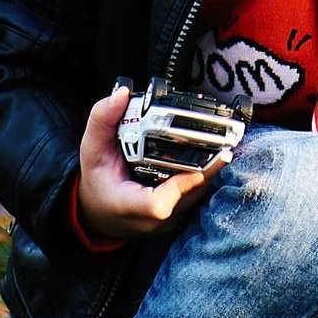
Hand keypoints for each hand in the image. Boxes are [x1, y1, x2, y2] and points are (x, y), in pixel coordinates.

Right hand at [74, 85, 226, 240]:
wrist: (99, 213)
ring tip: (224, 147)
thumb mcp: (92, 148)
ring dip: (208, 173)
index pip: (157, 205)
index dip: (180, 186)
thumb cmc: (97, 180)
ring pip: (195, 198)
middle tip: (225, 146)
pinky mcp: (177, 217)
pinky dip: (203, 177)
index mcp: (125, 204)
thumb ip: (103, 119)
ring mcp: (166, 222)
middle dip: (206, 171)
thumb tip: (121, 94)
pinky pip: (195, 197)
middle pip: (187, 198)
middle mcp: (149, 219)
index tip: (196, 166)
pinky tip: (213, 157)